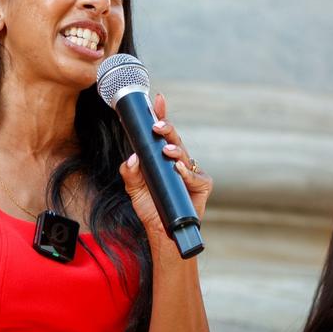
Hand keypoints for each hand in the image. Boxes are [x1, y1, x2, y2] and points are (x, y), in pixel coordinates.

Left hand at [117, 92, 212, 232]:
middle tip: (157, 125)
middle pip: (175, 139)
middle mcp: (179, 161)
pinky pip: (195, 176)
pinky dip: (186, 173)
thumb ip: (129, 172)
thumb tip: (133, 157)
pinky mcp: (202, 185)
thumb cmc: (151, 207)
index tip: (158, 99)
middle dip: (167, 129)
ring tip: (166, 150)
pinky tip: (177, 169)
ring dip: (175, 150)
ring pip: (185, 154)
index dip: (161, 115)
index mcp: (163, 157)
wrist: (163, 232)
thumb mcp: (133, 189)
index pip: (162, 134)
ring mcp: (192, 172)